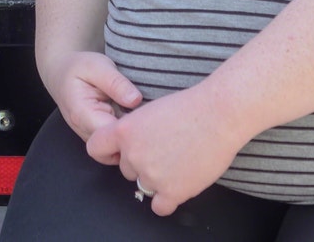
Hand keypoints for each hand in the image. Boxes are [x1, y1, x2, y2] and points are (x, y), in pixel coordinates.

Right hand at [48, 51, 141, 144]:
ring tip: (141, 118)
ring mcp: (89, 136)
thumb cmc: (79, 66)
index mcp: (82, 114)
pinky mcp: (96, 136)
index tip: (146, 117)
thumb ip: (116, 83)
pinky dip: (125, 136)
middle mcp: (84, 130)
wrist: (60, 71)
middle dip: (134, 137)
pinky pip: (113, 144)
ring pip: (115, 149)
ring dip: (130, 138)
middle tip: (148, 119)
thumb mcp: (98, 66)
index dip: (131, 131)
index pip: (111, 136)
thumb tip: (135, 100)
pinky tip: (133, 120)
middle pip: (114, 147)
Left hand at [84, 85, 249, 216]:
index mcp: (124, 131)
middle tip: (165, 152)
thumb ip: (134, 131)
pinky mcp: (173, 191)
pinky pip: (159, 207)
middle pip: (126, 169)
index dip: (107, 152)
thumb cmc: (189, 107)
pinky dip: (167, 200)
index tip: (119, 153)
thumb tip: (130, 146)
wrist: (218, 114)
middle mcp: (133, 154)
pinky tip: (179, 185)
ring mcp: (152, 175)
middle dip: (141, 164)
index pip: (96, 148)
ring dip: (157, 180)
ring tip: (178, 163)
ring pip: (144, 186)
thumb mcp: (149, 111)